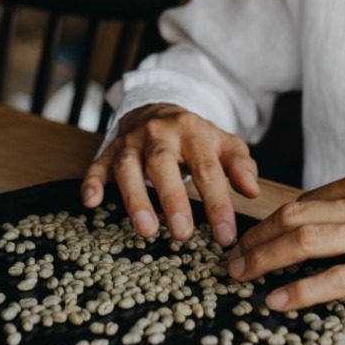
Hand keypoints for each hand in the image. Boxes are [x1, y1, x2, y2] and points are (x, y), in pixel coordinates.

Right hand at [81, 103, 258, 245]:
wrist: (158, 108)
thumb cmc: (195, 137)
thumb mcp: (223, 143)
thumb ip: (240, 164)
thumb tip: (252, 190)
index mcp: (192, 131)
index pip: (207, 169)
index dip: (217, 203)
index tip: (225, 236)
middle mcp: (158, 133)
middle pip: (163, 163)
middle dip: (172, 198)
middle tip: (183, 233)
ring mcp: (131, 141)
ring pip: (128, 166)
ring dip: (135, 198)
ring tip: (146, 230)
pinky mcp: (109, 150)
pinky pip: (97, 164)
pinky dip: (92, 181)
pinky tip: (91, 201)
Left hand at [226, 165, 344, 309]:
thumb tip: (331, 212)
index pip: (308, 199)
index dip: (275, 219)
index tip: (256, 233)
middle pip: (294, 216)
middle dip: (257, 237)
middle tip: (231, 256)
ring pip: (305, 240)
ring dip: (264, 258)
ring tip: (240, 275)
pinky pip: (337, 278)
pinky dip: (301, 289)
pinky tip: (278, 300)